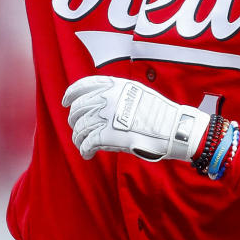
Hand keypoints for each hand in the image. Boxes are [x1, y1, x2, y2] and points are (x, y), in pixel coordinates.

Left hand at [63, 76, 207, 161]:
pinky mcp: (108, 135)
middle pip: (78, 109)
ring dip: (79, 138)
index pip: (82, 86)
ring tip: (84, 145)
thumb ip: (116, 94)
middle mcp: (107, 98)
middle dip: (75, 121)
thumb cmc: (159, 112)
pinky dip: (84, 150)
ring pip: (80, 128)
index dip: (70, 95)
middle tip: (79, 129)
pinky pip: (87, 144)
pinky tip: (87, 154)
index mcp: (113, 85)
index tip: (66, 103)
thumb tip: (99, 103)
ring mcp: (106, 116)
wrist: (174, 128)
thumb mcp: (137, 92)